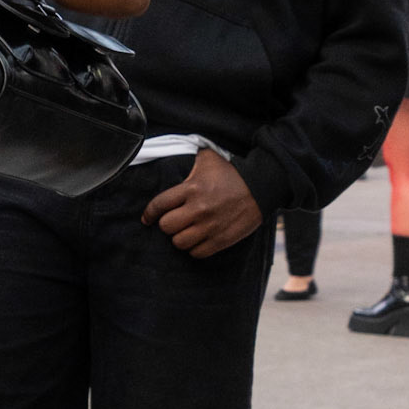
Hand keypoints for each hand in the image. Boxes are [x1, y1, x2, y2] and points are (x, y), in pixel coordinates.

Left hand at [142, 149, 262, 256]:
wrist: (262, 186)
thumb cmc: (232, 172)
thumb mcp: (208, 159)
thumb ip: (189, 160)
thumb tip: (174, 155)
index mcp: (191, 189)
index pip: (159, 205)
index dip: (149, 214)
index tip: (147, 218)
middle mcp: (198, 209)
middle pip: (166, 227)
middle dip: (167, 224)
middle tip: (174, 221)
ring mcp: (210, 226)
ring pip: (179, 243)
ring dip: (180, 238)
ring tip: (186, 231)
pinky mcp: (221, 239)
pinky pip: (197, 253)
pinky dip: (194, 249)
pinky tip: (198, 240)